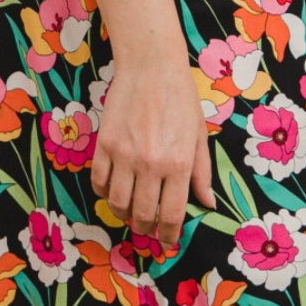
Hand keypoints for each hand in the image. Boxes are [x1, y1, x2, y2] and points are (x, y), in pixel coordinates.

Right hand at [89, 60, 216, 249]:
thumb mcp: (198, 134)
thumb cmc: (180, 97)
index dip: (169, 234)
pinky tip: (113, 190)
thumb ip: (201, 172)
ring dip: (124, 214)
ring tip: (130, 211)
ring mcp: (124, 154)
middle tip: (148, 229)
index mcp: (178, 163)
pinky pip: (98, 181)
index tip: (168, 239)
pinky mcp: (105, 144)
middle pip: (142, 214)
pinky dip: (104, 193)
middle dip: (145, 229)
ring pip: (117, 202)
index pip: (172, 214)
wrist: (151, 66)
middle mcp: (151, 163)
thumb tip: (206, 204)